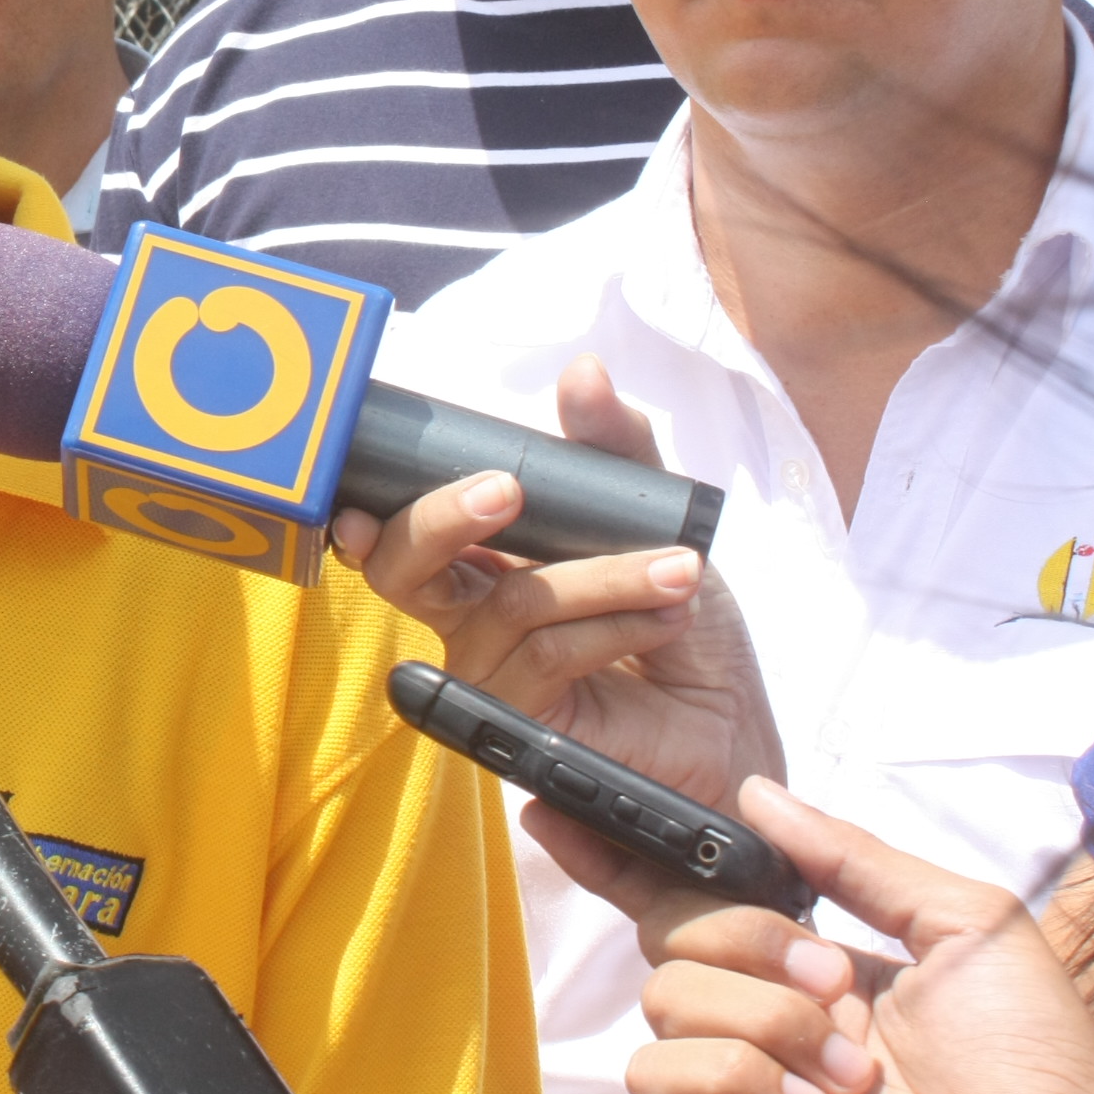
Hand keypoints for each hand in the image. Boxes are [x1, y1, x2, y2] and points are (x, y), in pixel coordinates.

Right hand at [331, 355, 779, 810]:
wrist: (731, 721)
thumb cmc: (684, 625)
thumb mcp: (656, 519)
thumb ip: (615, 450)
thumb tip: (581, 372)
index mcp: (483, 561)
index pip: (402, 532)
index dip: (367, 511)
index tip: (363, 496)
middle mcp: (468, 615)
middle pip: (401, 568)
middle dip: (439, 518)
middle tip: (503, 489)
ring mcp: (488, 670)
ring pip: (511, 602)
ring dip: (604, 577)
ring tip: (679, 571)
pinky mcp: (520, 720)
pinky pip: (548, 653)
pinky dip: (615, 622)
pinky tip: (666, 616)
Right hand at [618, 779, 1093, 1093]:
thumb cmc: (1031, 1062)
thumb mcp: (965, 924)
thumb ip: (854, 855)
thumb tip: (755, 794)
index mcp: (812, 968)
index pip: (694, 900)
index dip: (623, 858)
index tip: (561, 811)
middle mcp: (767, 1021)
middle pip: (671, 936)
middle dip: (746, 940)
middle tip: (832, 981)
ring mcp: (740, 1086)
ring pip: (662, 1000)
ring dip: (760, 1020)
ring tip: (844, 1069)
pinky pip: (658, 1079)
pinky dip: (731, 1076)